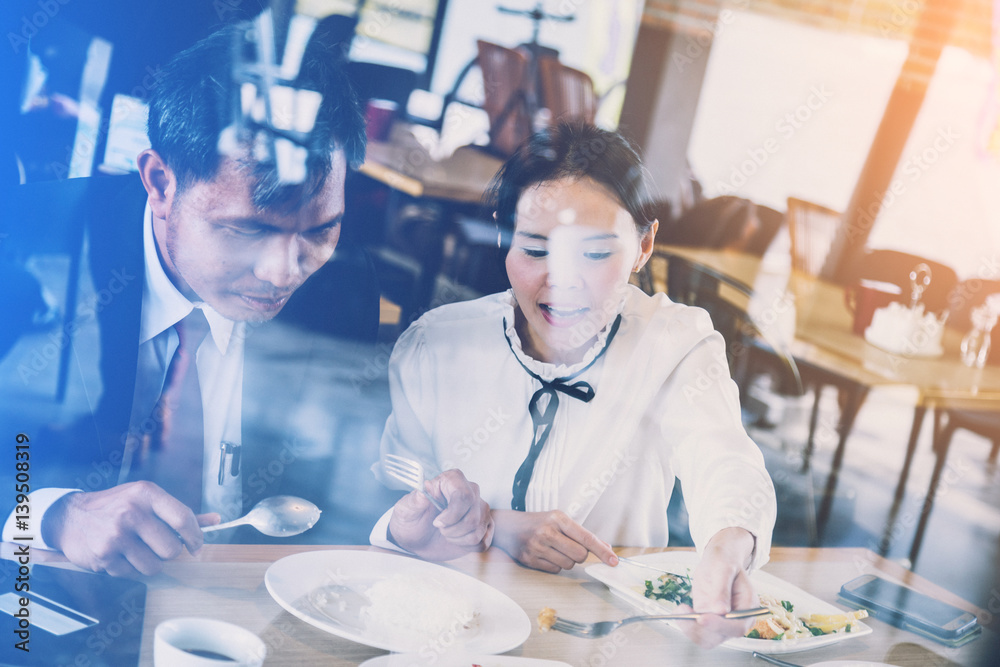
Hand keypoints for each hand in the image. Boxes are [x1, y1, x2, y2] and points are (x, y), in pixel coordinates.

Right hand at [42, 482, 217, 576]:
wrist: (71, 517)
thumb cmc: (116, 507)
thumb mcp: (147, 500)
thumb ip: (180, 513)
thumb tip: (216, 520)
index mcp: (147, 493)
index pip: (183, 519)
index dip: (196, 537)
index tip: (196, 546)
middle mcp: (130, 512)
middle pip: (171, 549)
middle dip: (169, 553)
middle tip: (156, 546)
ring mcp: (115, 535)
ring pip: (153, 566)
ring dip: (149, 563)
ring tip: (135, 550)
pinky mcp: (103, 556)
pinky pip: (132, 574)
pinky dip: (129, 569)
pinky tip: (119, 554)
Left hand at [388, 469, 492, 560]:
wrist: (417, 538)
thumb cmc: (411, 520)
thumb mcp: (406, 510)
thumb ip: (415, 500)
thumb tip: (425, 487)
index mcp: (452, 480)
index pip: (464, 496)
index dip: (452, 515)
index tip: (437, 523)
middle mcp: (471, 490)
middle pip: (473, 516)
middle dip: (453, 530)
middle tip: (439, 528)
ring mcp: (480, 508)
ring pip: (478, 530)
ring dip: (458, 538)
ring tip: (446, 533)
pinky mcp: (485, 525)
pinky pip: (483, 541)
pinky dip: (466, 546)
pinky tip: (456, 539)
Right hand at [491, 509, 616, 572]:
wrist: (508, 526)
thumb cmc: (539, 522)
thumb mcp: (560, 520)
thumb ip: (582, 534)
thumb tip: (606, 548)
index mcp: (558, 518)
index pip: (586, 538)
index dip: (602, 551)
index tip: (614, 561)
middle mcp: (547, 531)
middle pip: (580, 555)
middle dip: (580, 555)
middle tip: (569, 546)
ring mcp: (537, 546)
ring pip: (568, 565)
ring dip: (567, 560)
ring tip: (555, 549)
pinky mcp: (530, 559)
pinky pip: (555, 570)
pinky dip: (555, 565)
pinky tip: (546, 555)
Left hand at [676, 527, 756, 647]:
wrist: (719, 558)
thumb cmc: (724, 560)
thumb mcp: (723, 568)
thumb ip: (722, 589)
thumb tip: (721, 611)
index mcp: (748, 606)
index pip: (737, 626)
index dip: (719, 626)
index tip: (702, 618)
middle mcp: (737, 619)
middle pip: (720, 637)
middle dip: (700, 629)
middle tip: (683, 612)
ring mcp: (722, 622)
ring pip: (706, 638)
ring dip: (690, 628)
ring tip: (680, 609)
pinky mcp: (709, 620)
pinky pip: (698, 630)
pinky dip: (686, 624)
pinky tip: (680, 609)